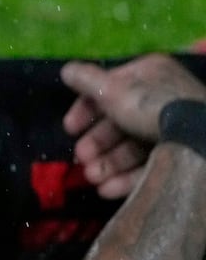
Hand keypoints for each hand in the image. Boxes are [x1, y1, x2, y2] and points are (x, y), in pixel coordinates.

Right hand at [61, 55, 205, 197]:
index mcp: (148, 75)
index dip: (84, 110)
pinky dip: (127, 178)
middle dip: (96, 145)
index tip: (69, 130)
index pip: (109, 88)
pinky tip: (107, 190)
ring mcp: (174, 129)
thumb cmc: (153, 108)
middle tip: (81, 159)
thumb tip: (67, 70)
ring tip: (93, 178)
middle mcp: (162, 99)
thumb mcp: (113, 91)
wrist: (200, 140)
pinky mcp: (181, 154)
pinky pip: (150, 164)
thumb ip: (87, 81)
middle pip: (119, 123)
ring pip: (133, 147)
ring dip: (108, 164)